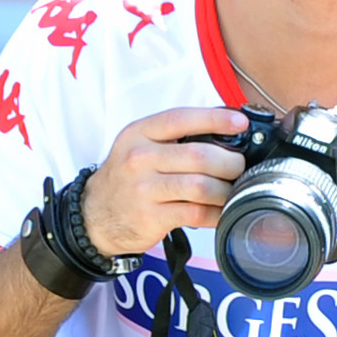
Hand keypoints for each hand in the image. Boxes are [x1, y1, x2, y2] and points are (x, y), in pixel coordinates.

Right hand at [78, 106, 247, 259]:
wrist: (96, 214)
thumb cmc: (129, 177)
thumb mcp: (141, 146)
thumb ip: (177, 137)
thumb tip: (228, 130)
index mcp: (139, 133)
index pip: (181, 119)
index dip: (215, 119)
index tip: (240, 124)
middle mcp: (139, 158)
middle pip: (199, 156)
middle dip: (230, 162)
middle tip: (238, 168)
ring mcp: (144, 189)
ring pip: (201, 186)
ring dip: (226, 190)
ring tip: (231, 191)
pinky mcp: (151, 217)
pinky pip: (196, 213)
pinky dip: (217, 213)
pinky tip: (220, 211)